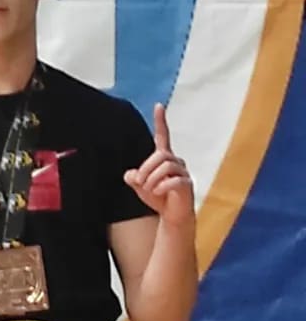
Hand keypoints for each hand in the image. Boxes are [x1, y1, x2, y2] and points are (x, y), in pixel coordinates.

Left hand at [125, 103, 193, 228]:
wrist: (172, 215)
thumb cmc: (157, 197)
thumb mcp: (139, 186)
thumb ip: (133, 177)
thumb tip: (131, 175)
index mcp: (164, 158)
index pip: (163, 136)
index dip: (160, 121)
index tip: (158, 105)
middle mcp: (175, 162)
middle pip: (160, 155)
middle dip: (146, 169)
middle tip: (140, 183)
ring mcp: (183, 172)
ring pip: (165, 167)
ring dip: (152, 180)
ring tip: (150, 190)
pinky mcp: (188, 184)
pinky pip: (174, 181)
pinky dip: (161, 187)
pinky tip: (159, 193)